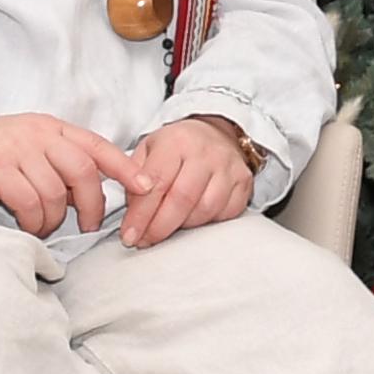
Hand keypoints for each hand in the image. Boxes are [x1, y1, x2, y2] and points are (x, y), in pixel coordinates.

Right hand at [0, 114, 146, 238]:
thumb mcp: (33, 146)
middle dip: (92, 204)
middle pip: (82, 171)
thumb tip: (90, 196)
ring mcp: (17, 151)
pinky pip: (28, 201)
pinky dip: (34, 220)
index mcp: (53, 129)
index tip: (146, 186)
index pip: (97, 146)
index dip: (125, 167)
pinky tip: (29, 224)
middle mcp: (39, 135)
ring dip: (56, 218)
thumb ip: (61, 164)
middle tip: (88, 225)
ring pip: (55, 191)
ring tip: (46, 226)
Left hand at [121, 115, 257, 248]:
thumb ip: (133, 178)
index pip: (156, 183)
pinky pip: (224, 214)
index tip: (129, 235)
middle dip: (159, 227)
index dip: (141, 214)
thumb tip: (131, 214)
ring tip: (167, 226)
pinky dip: (206, 223)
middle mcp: (205, 152)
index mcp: (176, 141)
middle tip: (145, 240)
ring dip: (182, 226)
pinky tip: (192, 218)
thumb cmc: (177, 147)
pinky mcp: (243, 182)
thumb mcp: (148, 150)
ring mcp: (229, 167)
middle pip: (181, 200)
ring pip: (204, 210)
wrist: (215, 133)